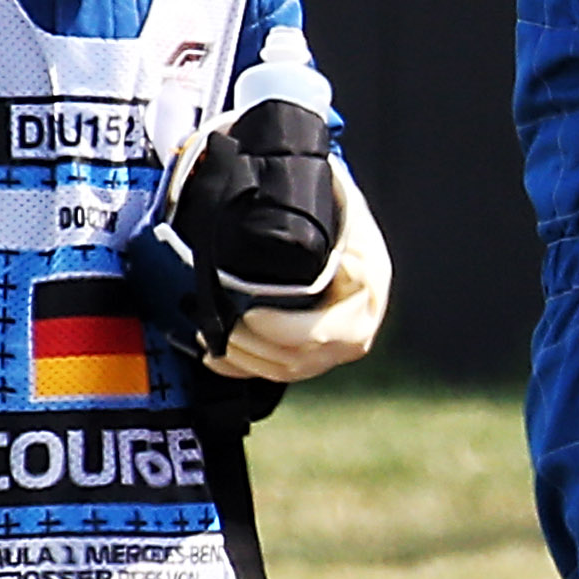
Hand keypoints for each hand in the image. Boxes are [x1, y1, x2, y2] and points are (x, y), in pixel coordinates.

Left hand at [211, 169, 390, 382]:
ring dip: (245, 358)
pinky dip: (241, 368)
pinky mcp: (312, 355)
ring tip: (212, 336)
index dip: (283, 330)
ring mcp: (334, 346)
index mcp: (366, 291)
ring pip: (287, 370)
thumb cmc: (342, 215)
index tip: (251, 315)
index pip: (322, 331)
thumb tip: (310, 208)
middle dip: (255, 346)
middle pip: (301, 359)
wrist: (345, 228)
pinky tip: (215, 356)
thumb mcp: (343, 205)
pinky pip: (274, 373)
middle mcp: (356, 327)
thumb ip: (329, 206)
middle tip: (223, 327)